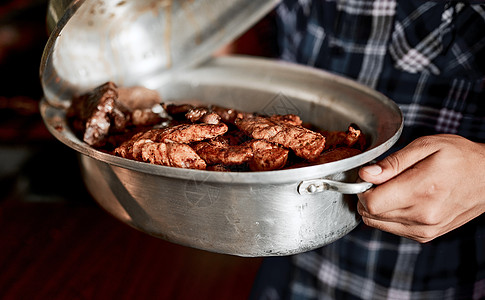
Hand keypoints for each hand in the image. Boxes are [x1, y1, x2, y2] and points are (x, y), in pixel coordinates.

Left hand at [357, 134, 484, 242]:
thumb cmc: (459, 157)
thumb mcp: (426, 146)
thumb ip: (392, 163)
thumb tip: (365, 174)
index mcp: (421, 190)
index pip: (371, 203)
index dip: (362, 189)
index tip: (369, 177)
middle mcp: (422, 216)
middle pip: (370, 215)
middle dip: (367, 197)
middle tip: (381, 180)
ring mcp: (424, 229)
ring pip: (378, 224)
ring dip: (377, 207)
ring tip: (395, 188)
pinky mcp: (426, 236)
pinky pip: (392, 229)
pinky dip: (389, 215)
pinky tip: (404, 199)